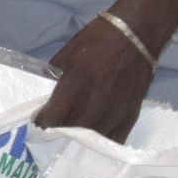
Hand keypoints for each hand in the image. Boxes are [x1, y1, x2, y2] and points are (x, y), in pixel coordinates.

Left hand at [36, 12, 151, 143]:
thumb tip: (48, 95)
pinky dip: (101, 143)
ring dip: (78, 139)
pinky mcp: (129, 117)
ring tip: (72, 134)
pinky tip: (95, 138)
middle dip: (57, 131)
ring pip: (89, 140)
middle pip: (68, 132)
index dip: (42, 122)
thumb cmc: (99, 39)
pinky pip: (113, 141)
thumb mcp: (67, 54)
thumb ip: (55, 77)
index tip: (40, 120)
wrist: (137, 35)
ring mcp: (112, 114)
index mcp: (74, 86)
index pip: (51, 119)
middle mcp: (92, 105)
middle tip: (53, 127)